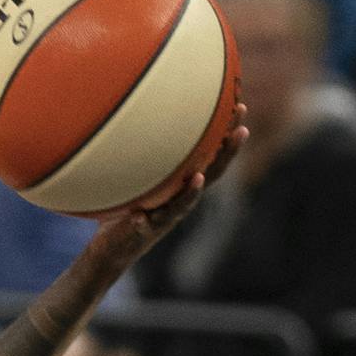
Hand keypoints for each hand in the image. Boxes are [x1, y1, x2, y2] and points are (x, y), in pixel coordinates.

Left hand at [90, 106, 247, 269]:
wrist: (114, 249)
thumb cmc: (128, 208)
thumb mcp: (139, 178)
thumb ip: (145, 155)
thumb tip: (143, 115)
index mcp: (183, 185)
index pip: (212, 156)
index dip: (227, 136)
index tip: (240, 106)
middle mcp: (181, 200)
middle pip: (211, 175)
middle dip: (228, 153)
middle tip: (242, 129)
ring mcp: (164, 217)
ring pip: (183, 205)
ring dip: (190, 192)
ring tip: (198, 177)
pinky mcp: (143, 233)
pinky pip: (144, 226)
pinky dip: (144, 221)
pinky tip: (139, 217)